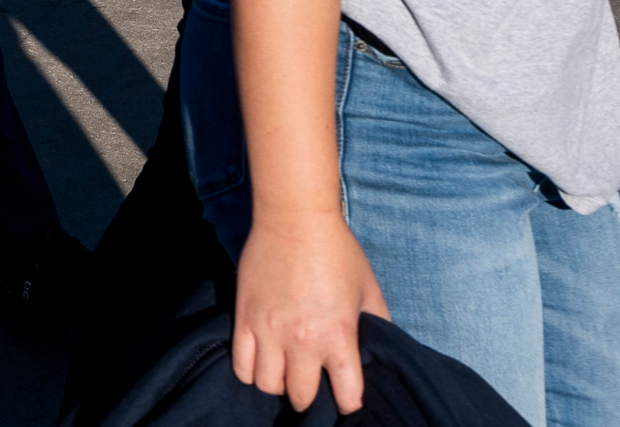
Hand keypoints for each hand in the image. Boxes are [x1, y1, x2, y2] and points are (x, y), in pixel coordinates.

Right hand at [231, 211, 389, 415]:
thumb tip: (378, 350)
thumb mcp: (369, 289)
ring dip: (279, 383)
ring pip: (268, 386)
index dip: (349, 401)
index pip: (347, 396)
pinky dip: (251, 372)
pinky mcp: (245, 318)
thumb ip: (378, 324)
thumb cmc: (337, 251)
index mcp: (339, 336)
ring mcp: (269, 330)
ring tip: (285, 370)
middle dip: (310, 396)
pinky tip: (262, 361)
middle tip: (311, 382)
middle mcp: (303, 340)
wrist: (295, 218)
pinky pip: (241, 365)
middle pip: (301, 397)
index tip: (346, 394)